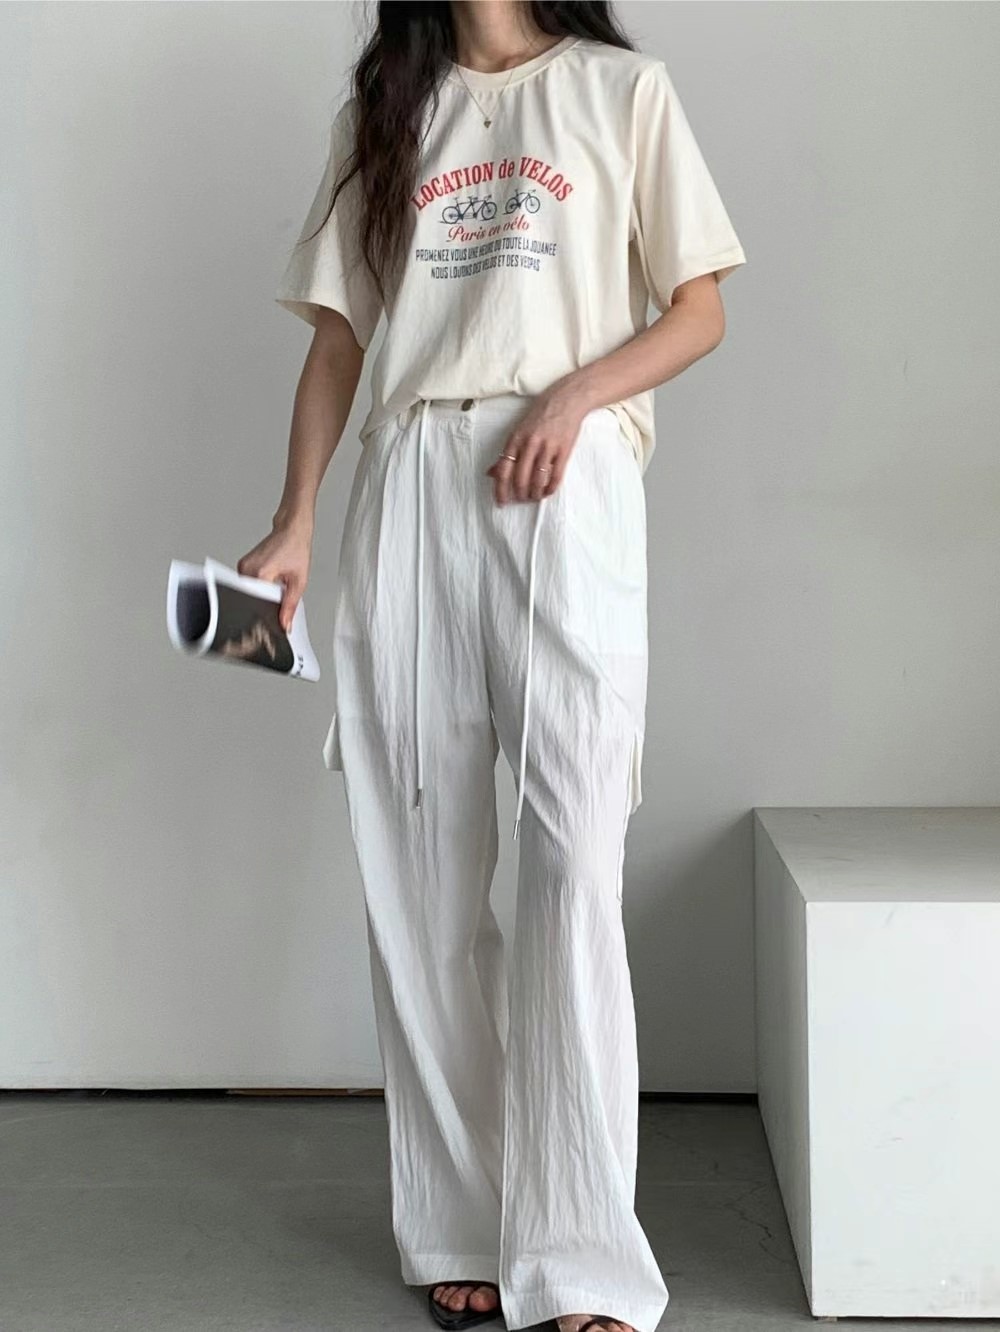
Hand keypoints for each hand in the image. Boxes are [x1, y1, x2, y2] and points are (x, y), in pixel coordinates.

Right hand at [237, 512, 312, 632]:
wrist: (292, 529)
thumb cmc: (296, 547)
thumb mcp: (299, 581)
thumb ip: (290, 605)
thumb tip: (285, 623)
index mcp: (260, 573)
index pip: (257, 604)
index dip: (266, 615)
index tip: (274, 620)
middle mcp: (248, 569)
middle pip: (252, 599)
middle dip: (265, 604)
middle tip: (279, 599)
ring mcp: (243, 566)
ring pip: (250, 592)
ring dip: (263, 595)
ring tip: (277, 583)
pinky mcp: (243, 565)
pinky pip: (249, 584)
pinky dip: (260, 587)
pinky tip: (271, 579)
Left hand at [484, 386, 588, 504]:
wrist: (566, 400)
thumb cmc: (540, 415)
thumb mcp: (519, 430)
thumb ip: (507, 453)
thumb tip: (491, 473)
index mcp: (515, 439)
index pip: (504, 470)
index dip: (500, 489)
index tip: (501, 502)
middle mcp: (529, 444)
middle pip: (520, 478)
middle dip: (520, 495)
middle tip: (521, 500)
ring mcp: (547, 447)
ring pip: (538, 480)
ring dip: (535, 494)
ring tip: (534, 497)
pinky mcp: (563, 450)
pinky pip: (556, 476)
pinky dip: (551, 488)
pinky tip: (548, 492)